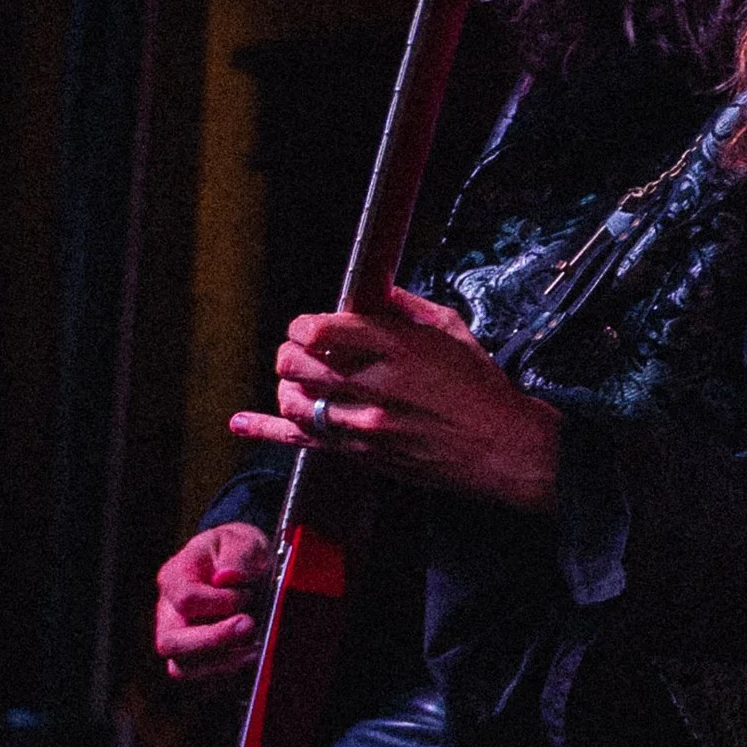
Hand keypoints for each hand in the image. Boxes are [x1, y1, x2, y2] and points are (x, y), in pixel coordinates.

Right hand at [154, 522, 271, 679]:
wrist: (237, 562)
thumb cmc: (236, 551)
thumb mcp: (242, 541)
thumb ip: (238, 556)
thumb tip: (227, 578)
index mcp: (175, 576)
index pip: (186, 600)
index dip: (221, 602)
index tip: (247, 593)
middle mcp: (168, 610)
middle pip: (170, 642)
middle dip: (213, 640)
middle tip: (249, 626)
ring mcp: (177, 635)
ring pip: (181, 667)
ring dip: (221, 662)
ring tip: (254, 647)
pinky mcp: (192, 654)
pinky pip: (199, 674)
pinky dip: (225, 670)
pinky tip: (250, 654)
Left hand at [229, 289, 561, 511]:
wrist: (503, 448)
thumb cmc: (483, 391)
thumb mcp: (452, 332)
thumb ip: (405, 308)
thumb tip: (372, 292)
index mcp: (397, 349)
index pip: (319, 329)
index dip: (307, 325)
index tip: (313, 327)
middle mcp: (374, 387)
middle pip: (297, 362)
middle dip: (293, 351)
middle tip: (305, 351)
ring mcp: (363, 425)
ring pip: (293, 399)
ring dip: (290, 384)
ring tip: (303, 380)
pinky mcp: (361, 454)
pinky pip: (300, 441)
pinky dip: (265, 429)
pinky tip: (243, 422)